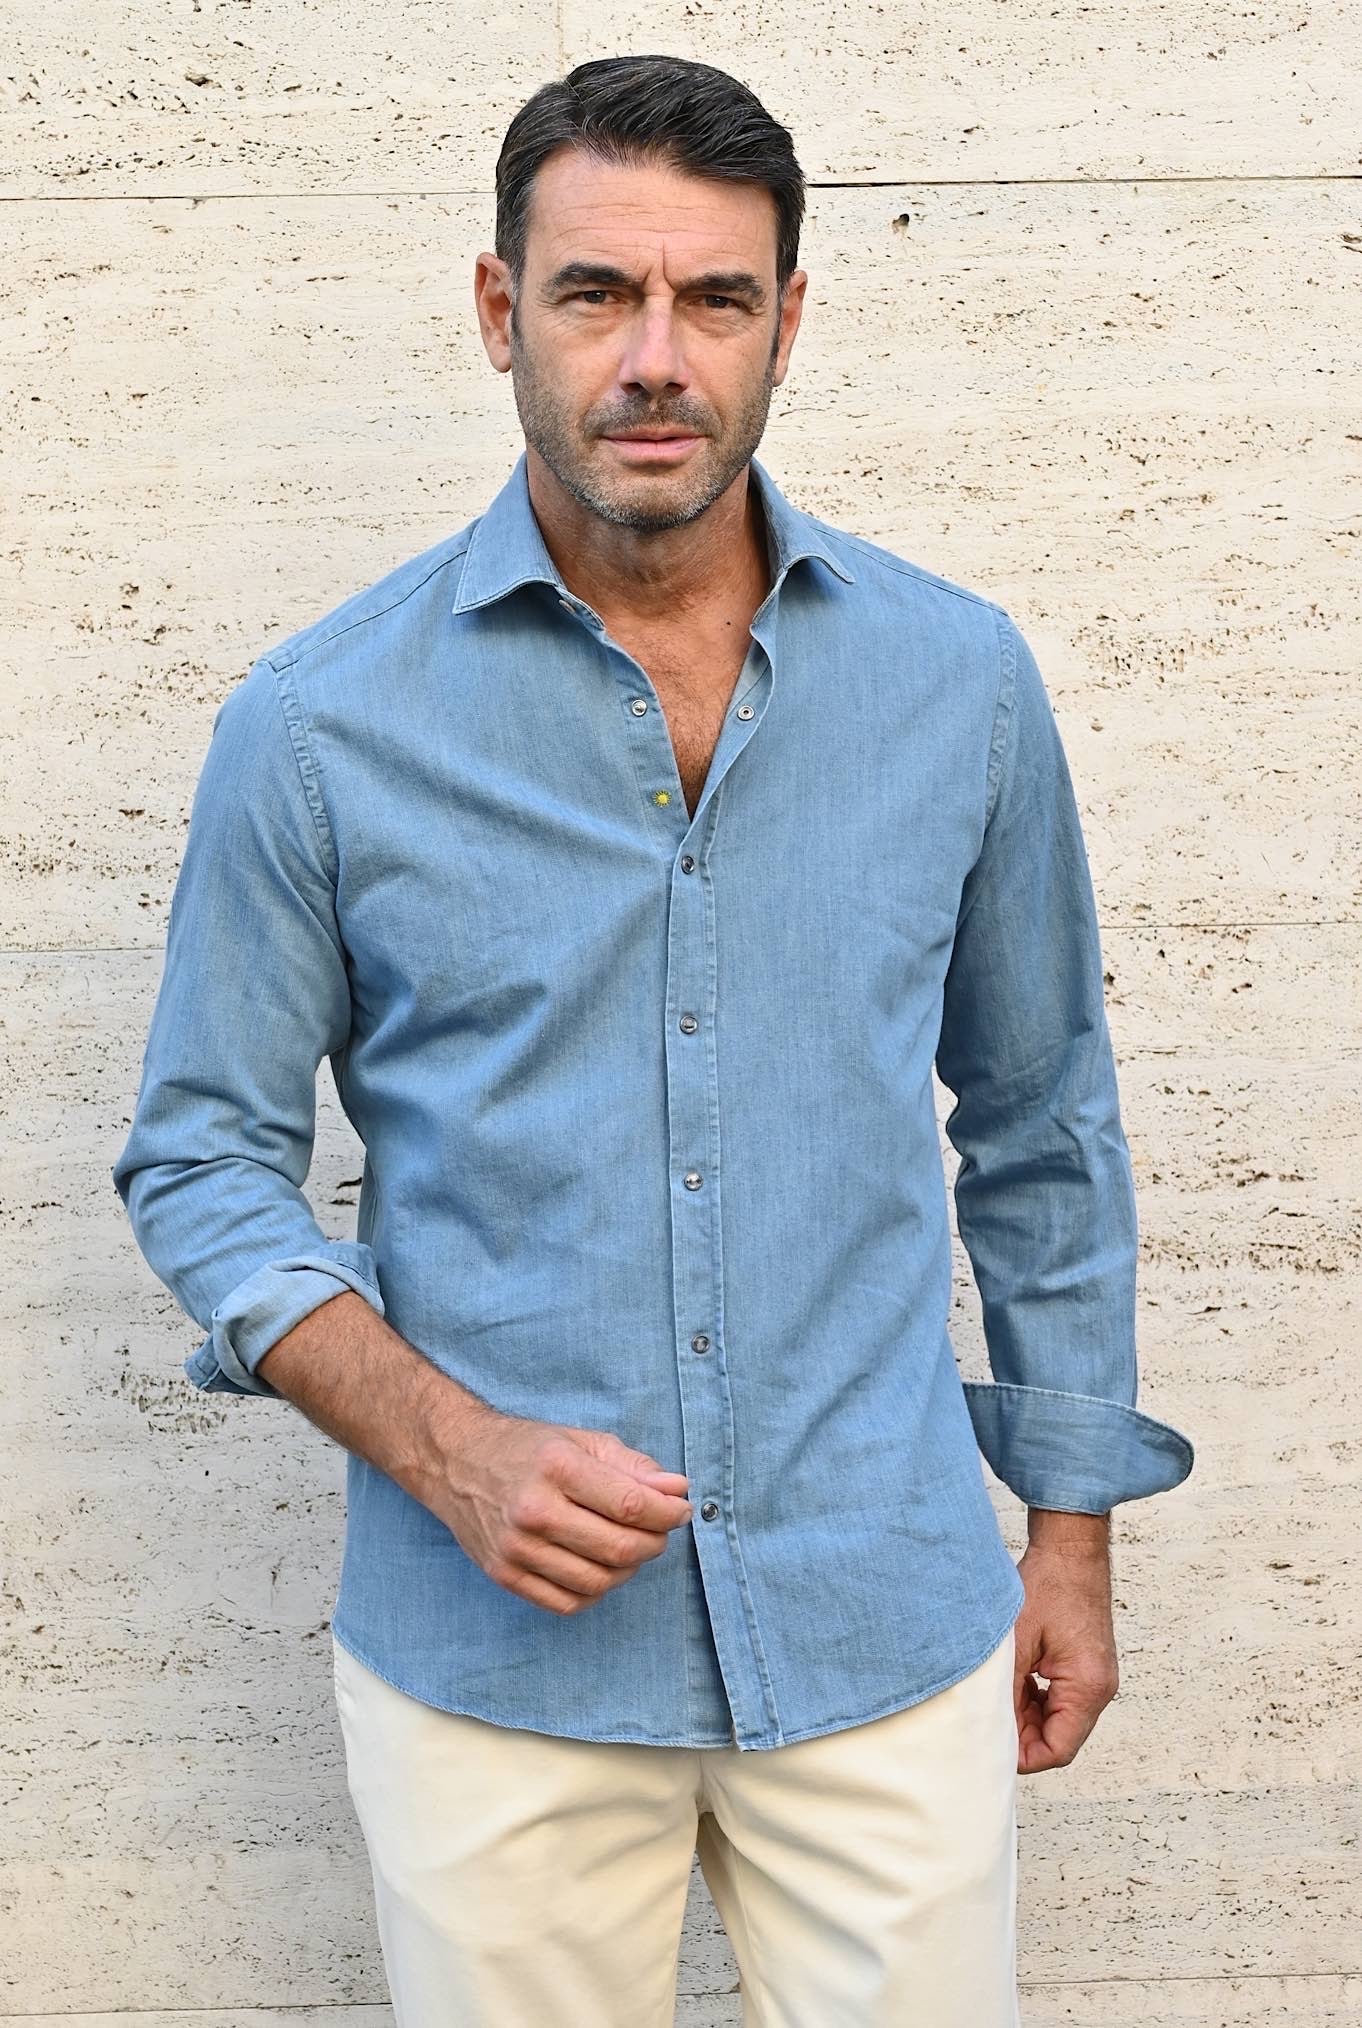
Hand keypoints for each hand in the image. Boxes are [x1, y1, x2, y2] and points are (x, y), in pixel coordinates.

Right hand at [430, 1404, 693, 1615]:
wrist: (455, 1461)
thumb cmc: (526, 1448)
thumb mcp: (581, 1440)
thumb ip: (633, 1466)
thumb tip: (678, 1490)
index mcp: (556, 1468)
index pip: (629, 1505)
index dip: (667, 1513)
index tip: (681, 1509)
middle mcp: (533, 1511)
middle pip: (618, 1549)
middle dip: (654, 1542)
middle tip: (660, 1529)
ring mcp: (515, 1549)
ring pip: (598, 1581)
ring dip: (629, 1569)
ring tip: (630, 1547)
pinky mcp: (504, 1575)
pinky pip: (568, 1603)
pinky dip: (596, 1591)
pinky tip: (599, 1567)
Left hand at [1012, 1535, 1119, 1773]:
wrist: (1071, 1550)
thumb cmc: (1048, 1586)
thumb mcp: (1017, 1643)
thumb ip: (1009, 1693)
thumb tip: (996, 1730)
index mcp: (1087, 1687)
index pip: (1059, 1749)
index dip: (1024, 1755)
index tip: (993, 1744)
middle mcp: (1100, 1689)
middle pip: (1060, 1738)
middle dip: (1024, 1734)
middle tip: (990, 1713)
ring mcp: (1097, 1679)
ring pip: (1060, 1721)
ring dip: (1029, 1716)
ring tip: (1002, 1693)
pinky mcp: (1089, 1668)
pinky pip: (1063, 1701)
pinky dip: (1039, 1700)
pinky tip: (1018, 1681)